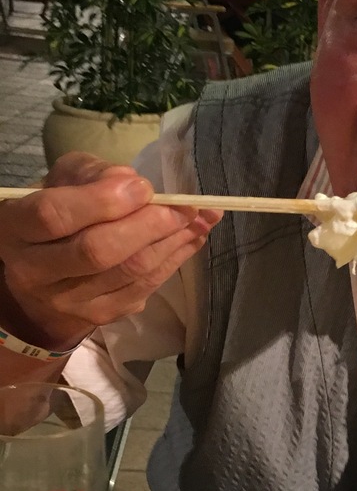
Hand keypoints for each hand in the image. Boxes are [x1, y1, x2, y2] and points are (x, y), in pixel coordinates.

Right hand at [0, 153, 221, 349]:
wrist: (47, 275)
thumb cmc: (60, 212)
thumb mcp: (64, 181)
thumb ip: (94, 174)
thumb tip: (132, 182)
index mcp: (16, 228)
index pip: (53, 215)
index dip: (102, 200)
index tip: (141, 186)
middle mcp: (34, 271)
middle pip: (97, 251)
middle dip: (149, 224)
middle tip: (184, 206)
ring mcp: (67, 301)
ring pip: (128, 272)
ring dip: (174, 241)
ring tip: (203, 217)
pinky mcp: (99, 316)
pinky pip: (144, 288)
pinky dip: (175, 259)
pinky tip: (193, 237)